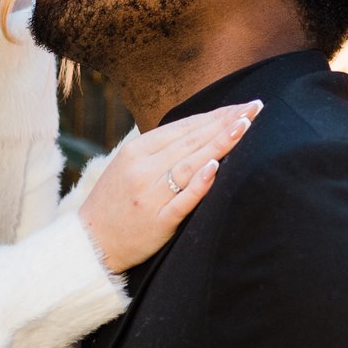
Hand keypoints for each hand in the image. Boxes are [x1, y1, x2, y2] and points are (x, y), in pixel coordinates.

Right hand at [78, 101, 261, 271]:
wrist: (92, 242)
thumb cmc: (116, 202)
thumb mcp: (129, 165)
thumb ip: (160, 149)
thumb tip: (202, 129)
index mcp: (137, 150)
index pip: (184, 127)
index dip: (216, 115)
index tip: (243, 106)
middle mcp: (143, 169)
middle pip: (192, 141)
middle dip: (226, 123)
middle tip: (255, 108)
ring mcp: (150, 195)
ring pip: (190, 164)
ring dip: (219, 144)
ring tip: (244, 127)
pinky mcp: (158, 221)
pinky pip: (183, 200)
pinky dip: (199, 183)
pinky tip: (216, 167)